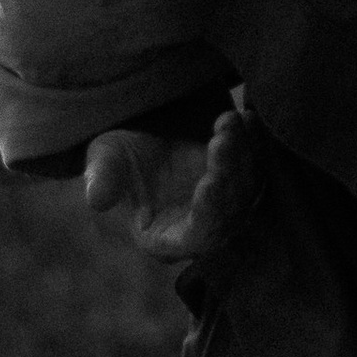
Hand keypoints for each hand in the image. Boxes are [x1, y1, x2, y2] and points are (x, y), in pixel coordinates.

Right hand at [82, 103, 263, 267]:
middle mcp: (201, 229)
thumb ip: (104, 178)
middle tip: (222, 138)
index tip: (211, 182)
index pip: (196, 236)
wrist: (148, 129)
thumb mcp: (107, 159)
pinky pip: (260, 168)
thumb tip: (96, 199)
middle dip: (229, 174)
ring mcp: (228, 207)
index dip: (208, 214)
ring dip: (243, 154)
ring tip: (230, 120)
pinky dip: (256, 144)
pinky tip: (245, 117)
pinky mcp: (245, 182)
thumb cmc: (122, 151)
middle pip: (229, 212)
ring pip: (248, 189)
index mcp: (166, 239)